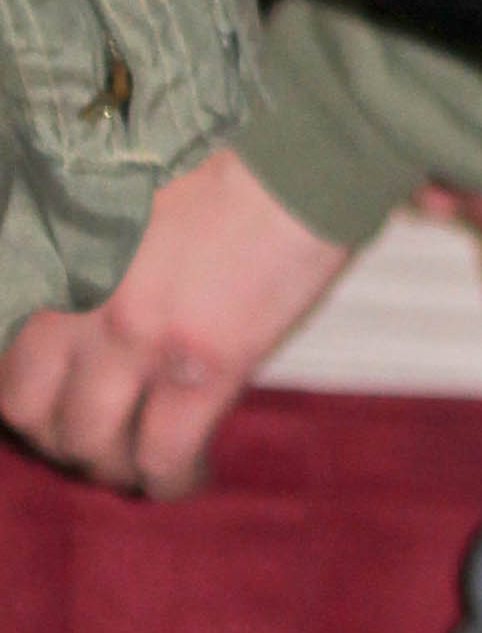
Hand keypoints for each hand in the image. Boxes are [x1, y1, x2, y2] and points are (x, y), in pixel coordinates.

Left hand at [0, 147, 353, 499]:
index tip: (51, 397)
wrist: (301, 152)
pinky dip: (168, 481)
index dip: (25, 389)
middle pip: (32, 410)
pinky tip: (183, 478)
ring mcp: (133, 338)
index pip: (3, 352)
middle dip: (58, 434)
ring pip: (91, 444)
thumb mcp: (116, 197)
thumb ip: (82, 253)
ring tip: (140, 462)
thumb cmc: (222, 153)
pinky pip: (162, 457)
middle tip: (92, 436)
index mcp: (53, 253)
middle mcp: (75, 301)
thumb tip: (81, 309)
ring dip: (112, 463)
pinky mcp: (199, 368)